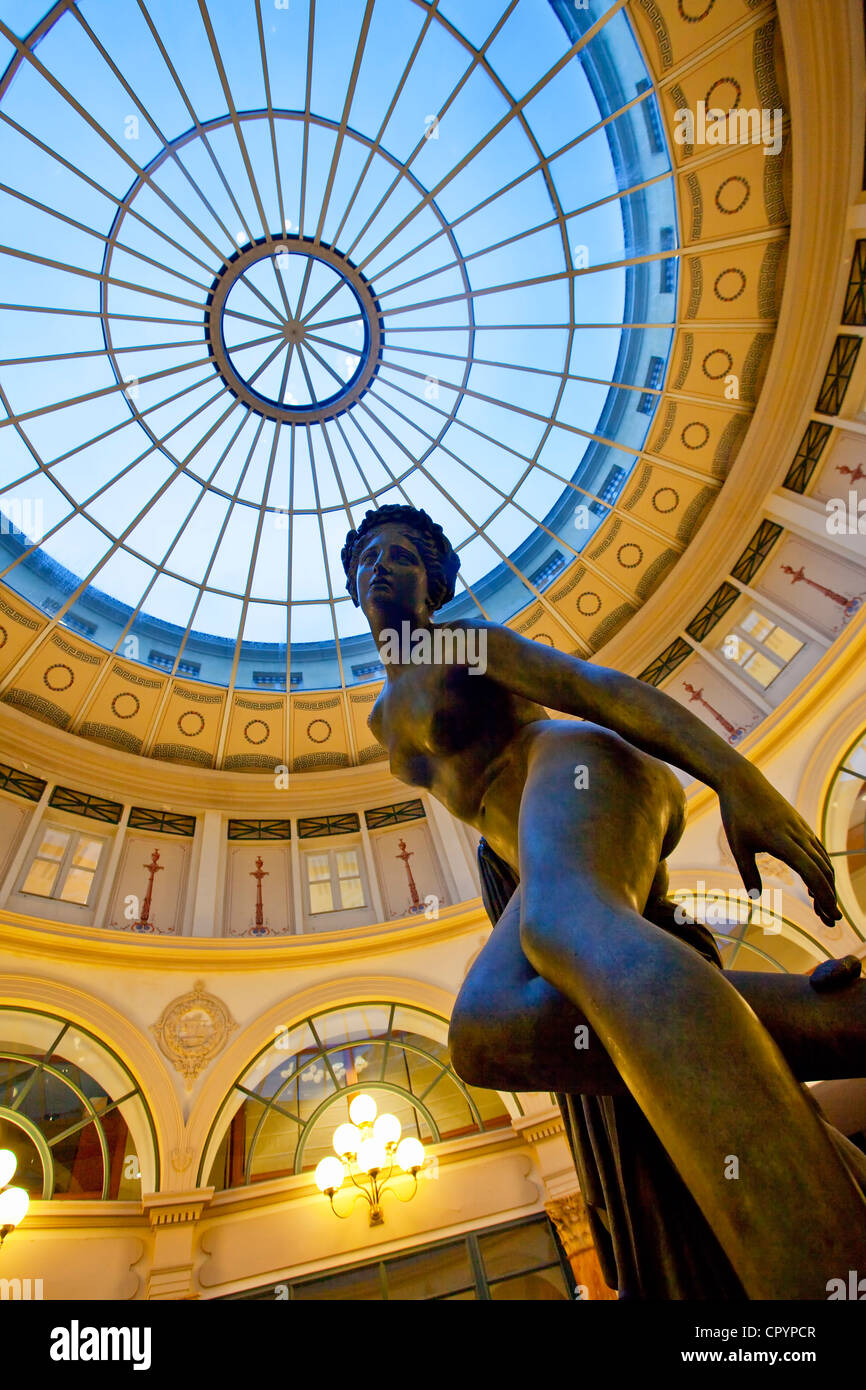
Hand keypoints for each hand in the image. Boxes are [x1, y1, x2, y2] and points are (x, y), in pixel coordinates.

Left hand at [718, 764, 839, 926]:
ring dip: (827, 886)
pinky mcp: (801, 826)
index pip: (811, 872)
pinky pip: (818, 851)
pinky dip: (821, 870)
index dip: (823, 895)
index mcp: (783, 841)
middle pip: (822, 871)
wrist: (743, 781)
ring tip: (824, 909)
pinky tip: (814, 886)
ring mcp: (802, 829)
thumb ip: (748, 873)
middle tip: (830, 922)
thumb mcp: (737, 846)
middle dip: (829, 898)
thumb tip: (756, 899)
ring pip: (823, 861)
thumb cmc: (736, 814)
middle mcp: (798, 835)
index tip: (831, 915)